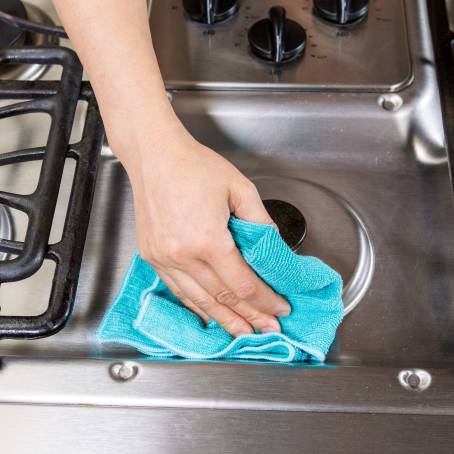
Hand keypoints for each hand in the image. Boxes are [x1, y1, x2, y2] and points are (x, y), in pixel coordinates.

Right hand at [122, 130, 290, 336]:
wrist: (154, 156)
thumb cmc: (194, 166)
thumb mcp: (239, 189)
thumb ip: (260, 222)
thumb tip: (273, 248)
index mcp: (207, 239)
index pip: (243, 283)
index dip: (264, 300)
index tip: (280, 308)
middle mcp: (182, 255)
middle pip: (222, 298)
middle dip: (249, 317)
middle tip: (267, 330)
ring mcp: (163, 258)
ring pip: (199, 300)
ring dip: (223, 320)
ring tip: (242, 333)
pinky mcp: (152, 256)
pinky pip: (178, 289)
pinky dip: (196, 306)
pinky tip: (209, 315)